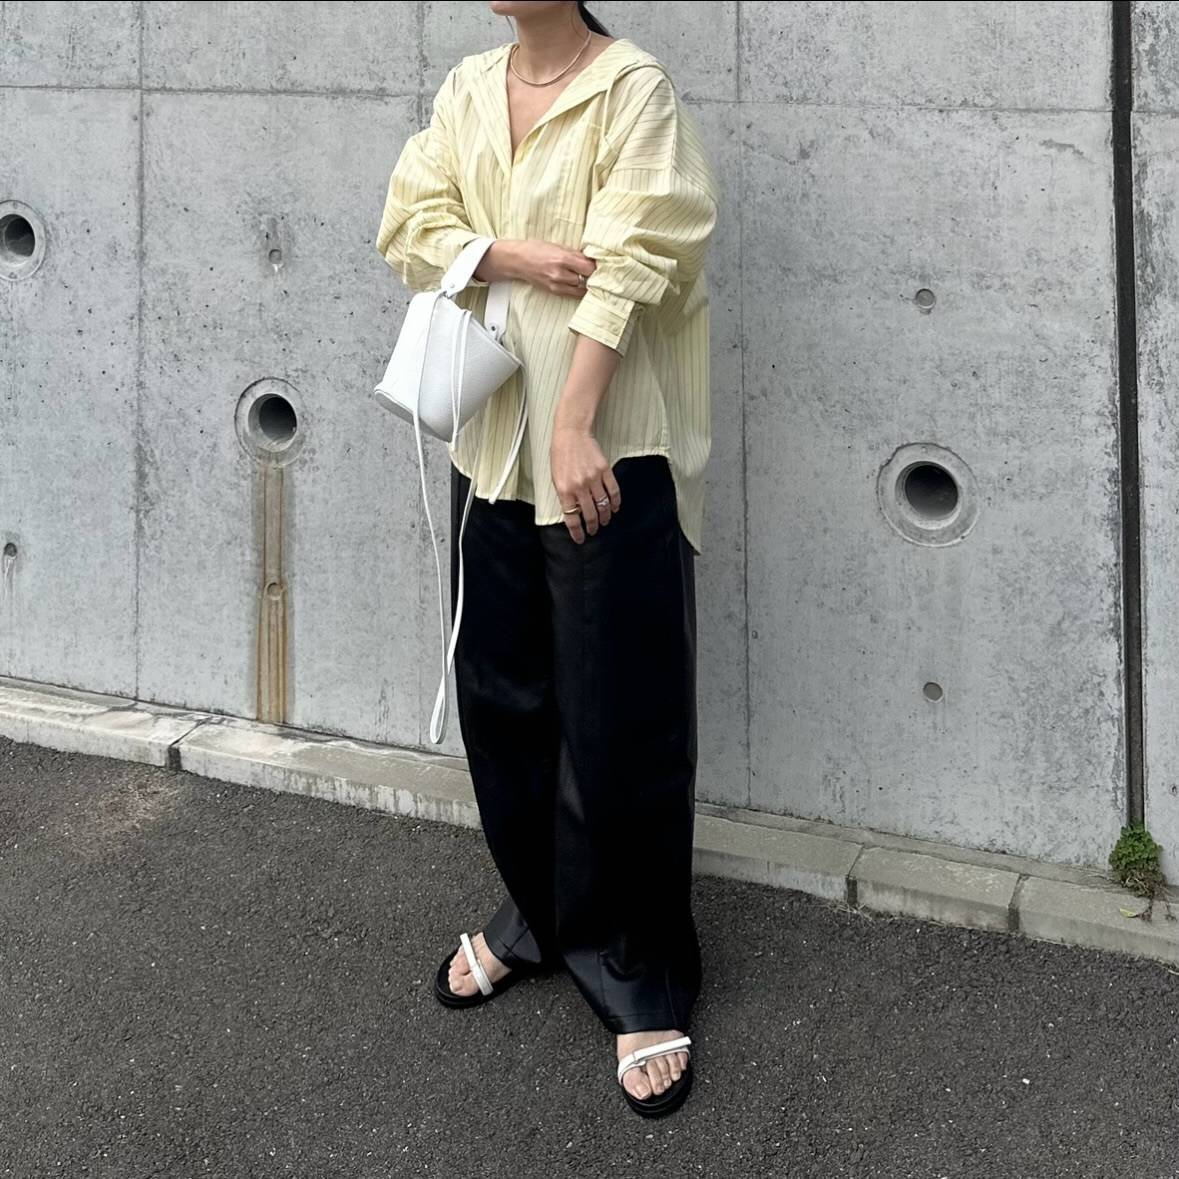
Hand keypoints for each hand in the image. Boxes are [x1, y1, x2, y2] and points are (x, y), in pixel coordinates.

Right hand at [491, 239, 595, 297]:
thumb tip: (591, 259)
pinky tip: (580, 284)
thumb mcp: (557, 246)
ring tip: (588, 278)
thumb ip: (575, 254)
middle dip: (592, 276)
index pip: (589, 268)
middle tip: (596, 272)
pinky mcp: (554, 291)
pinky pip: (573, 294)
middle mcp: (561, 273)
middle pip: (587, 279)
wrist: (518, 260)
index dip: (596, 267)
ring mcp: (557, 285)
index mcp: (563, 258)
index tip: (599, 265)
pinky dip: (579, 290)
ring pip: (581, 289)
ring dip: (586, 284)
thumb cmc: (537, 249)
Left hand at [550, 424, 620, 543]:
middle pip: (590, 514)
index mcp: (564, 490)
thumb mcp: (556, 478)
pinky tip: (614, 508)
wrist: (571, 433)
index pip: (572, 518)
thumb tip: (574, 513)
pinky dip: (615, 502)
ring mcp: (593, 478)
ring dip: (604, 517)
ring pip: (603, 505)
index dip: (577, 532)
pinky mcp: (604, 470)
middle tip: (593, 531)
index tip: (581, 539)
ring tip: (604, 522)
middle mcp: (579, 486)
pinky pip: (613, 491)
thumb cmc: (560, 455)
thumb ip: (564, 496)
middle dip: (592, 526)